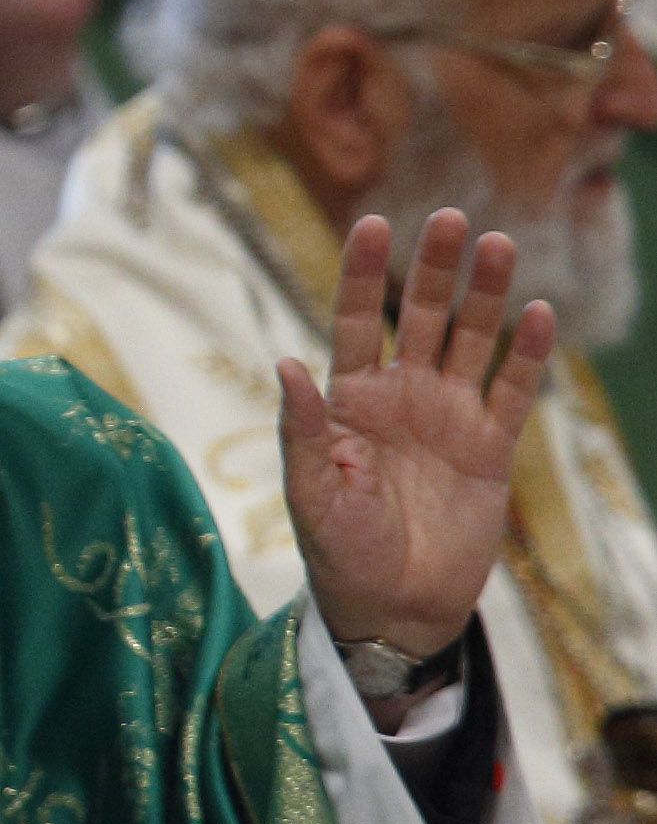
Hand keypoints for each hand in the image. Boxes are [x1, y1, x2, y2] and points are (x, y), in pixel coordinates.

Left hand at [282, 210, 552, 714]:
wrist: (392, 607)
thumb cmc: (338, 551)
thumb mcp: (310, 492)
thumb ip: (302, 428)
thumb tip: (285, 362)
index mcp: (348, 400)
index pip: (355, 321)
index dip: (362, 273)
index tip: (371, 222)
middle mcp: (400, 397)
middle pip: (420, 317)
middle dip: (434, 268)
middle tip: (451, 217)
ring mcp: (448, 418)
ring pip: (471, 342)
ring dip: (485, 296)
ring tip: (499, 244)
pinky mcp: (490, 448)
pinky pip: (512, 392)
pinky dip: (526, 355)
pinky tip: (537, 314)